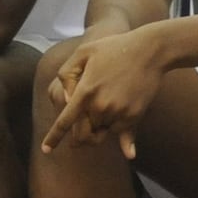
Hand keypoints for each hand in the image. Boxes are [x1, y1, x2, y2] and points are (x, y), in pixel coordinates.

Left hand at [39, 28, 165, 157]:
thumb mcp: (83, 52)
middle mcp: (100, 106)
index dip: (53, 138)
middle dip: (80, 137)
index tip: (46, 150)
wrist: (151, 50)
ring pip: (102, 132)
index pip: (64, 122)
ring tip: (107, 108)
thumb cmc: (115, 47)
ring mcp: (118, 112)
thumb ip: (66, 75)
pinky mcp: (134, 116)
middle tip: (81, 133)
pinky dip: (117, 129)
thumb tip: (66, 101)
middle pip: (83, 134)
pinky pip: (119, 131)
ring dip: (100, 128)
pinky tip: (126, 148)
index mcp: (85, 91)